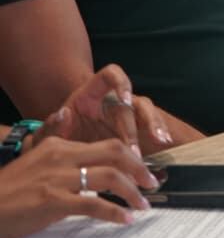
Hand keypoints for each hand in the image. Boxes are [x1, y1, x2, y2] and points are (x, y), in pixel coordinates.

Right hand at [0, 136, 156, 237]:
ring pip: (109, 176)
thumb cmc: (8, 191)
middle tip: (152, 183)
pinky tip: (124, 218)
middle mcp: (61, 157)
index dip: (131, 156)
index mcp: (59, 146)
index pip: (107, 145)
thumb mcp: (34, 160)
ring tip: (142, 204)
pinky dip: (114, 211)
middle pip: (114, 153)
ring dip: (132, 191)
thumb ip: (55, 143)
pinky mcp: (52, 201)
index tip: (143, 169)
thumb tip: (69, 124)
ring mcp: (57, 179)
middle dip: (139, 168)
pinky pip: (93, 203)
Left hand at [32, 64, 172, 156]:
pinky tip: (162, 145)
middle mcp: (113, 102)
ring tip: (160, 141)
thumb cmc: (56, 144)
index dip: (121, 83)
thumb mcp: (46, 138)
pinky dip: (160, 136)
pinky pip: (153, 129)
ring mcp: (128, 116)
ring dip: (154, 126)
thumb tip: (62, 113)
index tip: (125, 100)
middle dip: (132, 127)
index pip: (111, 75)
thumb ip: (49, 128)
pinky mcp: (137, 132)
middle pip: (130, 104)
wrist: (61, 162)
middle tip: (132, 150)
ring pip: (148, 113)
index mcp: (92, 95)